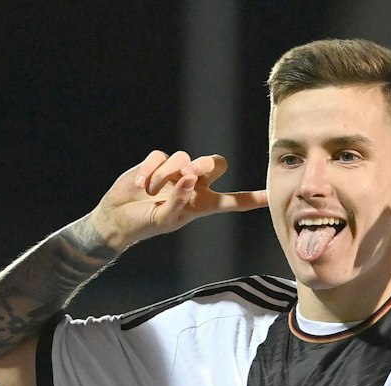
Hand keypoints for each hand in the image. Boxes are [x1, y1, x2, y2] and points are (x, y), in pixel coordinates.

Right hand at [90, 151, 266, 250]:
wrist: (118, 218)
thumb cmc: (145, 224)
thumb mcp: (166, 219)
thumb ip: (180, 200)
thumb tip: (189, 177)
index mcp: (202, 204)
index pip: (232, 201)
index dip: (251, 199)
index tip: (272, 198)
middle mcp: (194, 185)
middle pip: (216, 163)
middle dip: (204, 165)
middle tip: (188, 174)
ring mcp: (176, 171)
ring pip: (183, 158)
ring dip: (167, 174)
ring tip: (151, 190)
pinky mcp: (157, 162)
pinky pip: (160, 156)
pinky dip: (150, 170)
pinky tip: (140, 184)